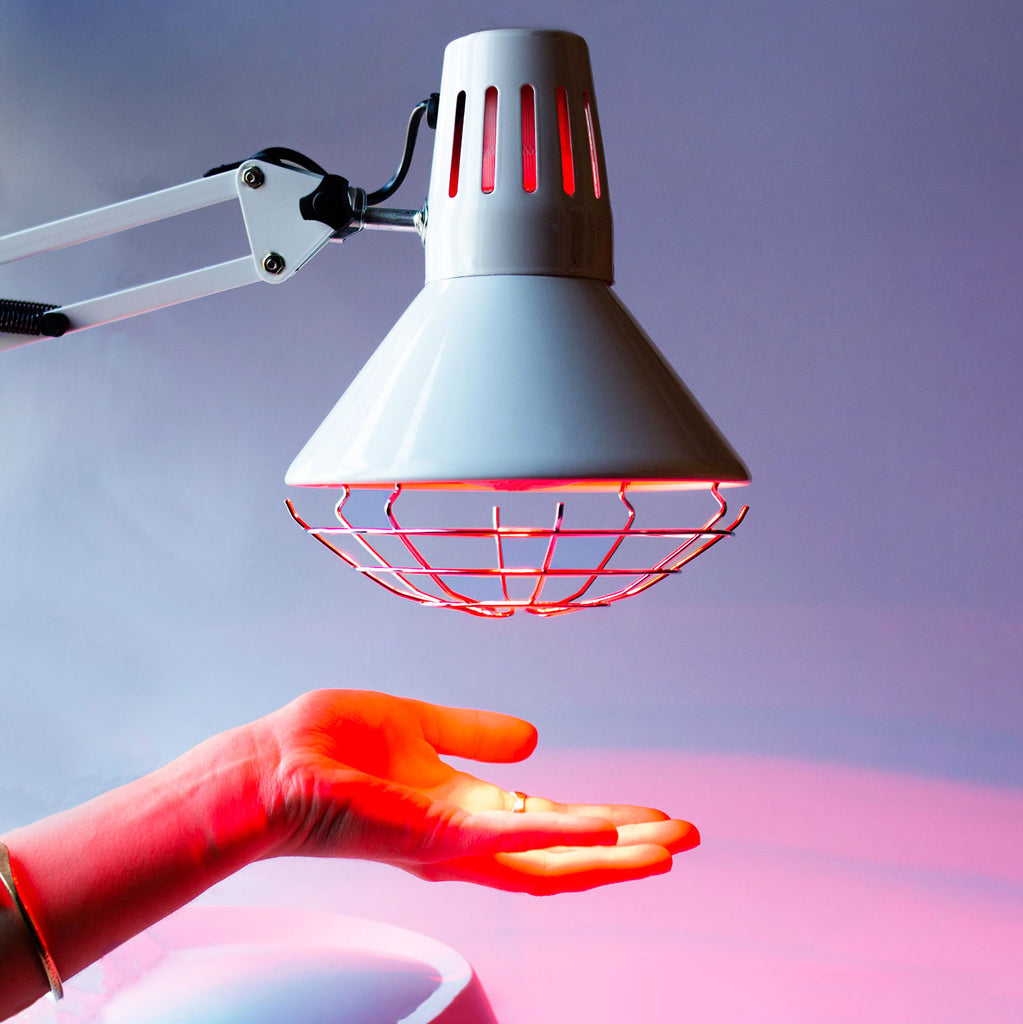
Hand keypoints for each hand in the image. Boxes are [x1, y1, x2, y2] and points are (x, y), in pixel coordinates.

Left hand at [255, 690, 698, 894]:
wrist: (273, 766)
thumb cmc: (332, 749)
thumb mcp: (423, 728)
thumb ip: (477, 734)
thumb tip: (536, 738)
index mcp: (466, 811)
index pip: (550, 823)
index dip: (604, 822)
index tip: (652, 814)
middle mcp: (467, 839)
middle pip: (563, 853)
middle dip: (626, 850)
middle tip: (684, 839)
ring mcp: (454, 844)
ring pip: (550, 861)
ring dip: (612, 856)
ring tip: (668, 848)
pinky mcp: (437, 837)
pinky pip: (511, 841)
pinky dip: (563, 838)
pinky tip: (608, 834)